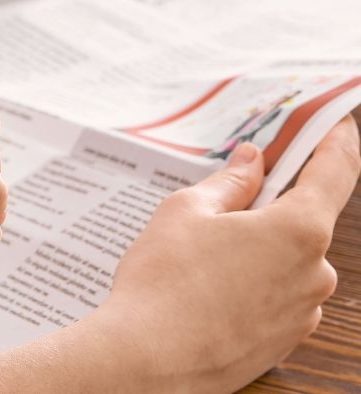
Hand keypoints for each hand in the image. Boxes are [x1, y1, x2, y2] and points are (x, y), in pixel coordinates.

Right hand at [0, 117, 359, 393]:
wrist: (146, 360)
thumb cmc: (163, 284)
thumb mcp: (185, 212)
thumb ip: (227, 183)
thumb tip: (251, 162)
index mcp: (299, 229)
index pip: (337, 169)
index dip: (336, 139)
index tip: (331, 123)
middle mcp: (315, 272)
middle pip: (304, 221)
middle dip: (270, 206)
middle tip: (225, 202)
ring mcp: (303, 312)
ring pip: (288, 263)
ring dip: (257, 251)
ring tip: (200, 258)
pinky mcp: (283, 341)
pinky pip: (276, 298)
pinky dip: (250, 286)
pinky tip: (208, 290)